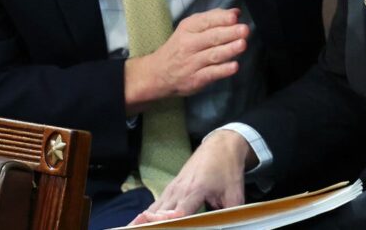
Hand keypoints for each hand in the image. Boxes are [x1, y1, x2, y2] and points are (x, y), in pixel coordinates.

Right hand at [124, 8, 247, 112]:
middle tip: (244, 30)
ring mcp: (192, 63)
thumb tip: (235, 12)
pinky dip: (222, 70)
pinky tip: (234, 66)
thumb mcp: (190, 28)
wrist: (157, 73)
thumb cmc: (179, 48)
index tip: (234, 17)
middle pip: (211, 37)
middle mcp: (189, 45)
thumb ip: (213, 19)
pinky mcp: (195, 79)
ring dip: (228, 50)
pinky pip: (210, 74)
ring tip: (242, 44)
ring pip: (212, 55)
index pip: (206, 21)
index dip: (221, 19)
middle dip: (229, 33)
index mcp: (188, 29)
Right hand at [129, 130, 254, 223]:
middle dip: (152, 224)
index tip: (165, 225)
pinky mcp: (171, 187)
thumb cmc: (227, 169)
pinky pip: (156, 204)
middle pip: (160, 212)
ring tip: (130, 229)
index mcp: (195, 190)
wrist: (221, 145)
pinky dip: (147, 214)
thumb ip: (231, 213)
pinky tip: (137, 223)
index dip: (170, 221)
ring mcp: (172, 188)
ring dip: (144, 220)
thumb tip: (230, 225)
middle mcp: (179, 190)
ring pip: (154, 208)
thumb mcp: (235, 192)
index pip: (178, 212)